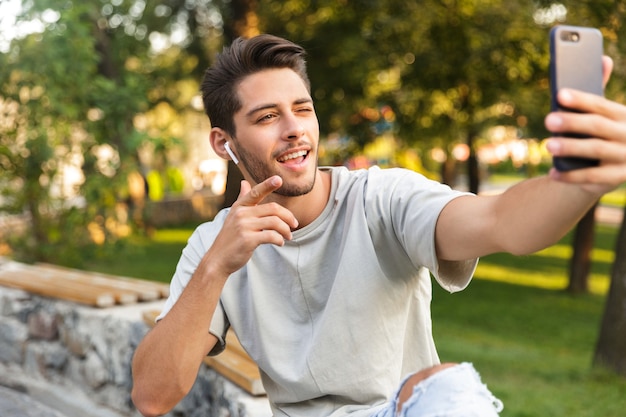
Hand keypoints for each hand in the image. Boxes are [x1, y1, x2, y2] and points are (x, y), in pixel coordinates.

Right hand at [207, 176, 298, 275]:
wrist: (218, 260)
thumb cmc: (230, 238)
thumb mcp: (234, 216)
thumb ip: (242, 199)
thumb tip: (244, 182)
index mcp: (239, 207)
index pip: (256, 192)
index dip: (268, 185)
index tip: (279, 179)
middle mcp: (241, 214)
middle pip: (273, 209)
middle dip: (288, 216)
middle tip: (294, 225)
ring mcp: (243, 226)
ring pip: (275, 222)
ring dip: (286, 230)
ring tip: (288, 236)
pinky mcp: (247, 240)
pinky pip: (271, 236)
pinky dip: (280, 239)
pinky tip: (280, 243)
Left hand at [545, 56, 625, 193]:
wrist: (614, 168)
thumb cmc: (603, 133)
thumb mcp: (604, 114)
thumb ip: (599, 91)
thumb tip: (602, 57)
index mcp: (625, 115)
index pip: (601, 105)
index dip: (580, 99)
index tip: (559, 94)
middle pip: (598, 126)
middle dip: (572, 122)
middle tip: (548, 120)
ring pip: (596, 150)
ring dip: (571, 147)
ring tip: (548, 145)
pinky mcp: (619, 177)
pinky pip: (593, 177)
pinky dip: (571, 176)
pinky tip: (552, 173)